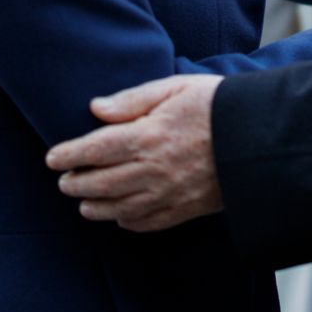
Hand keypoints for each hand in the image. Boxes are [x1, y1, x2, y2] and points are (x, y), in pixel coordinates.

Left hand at [46, 74, 223, 232]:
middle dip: (75, 184)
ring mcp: (168, 194)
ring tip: (83, 202)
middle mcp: (154, 170)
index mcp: (148, 136)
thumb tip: (96, 109)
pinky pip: (146, 223)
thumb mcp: (175, 87)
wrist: (259, 137)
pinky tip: (119, 215)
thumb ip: (133, 99)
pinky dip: (126, 221)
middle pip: (100, 184)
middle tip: (64, 181)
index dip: (68, 156)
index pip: (94, 150)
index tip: (52, 158)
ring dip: (94, 207)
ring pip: (118, 209)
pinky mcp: (185, 210)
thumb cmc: (217, 105)